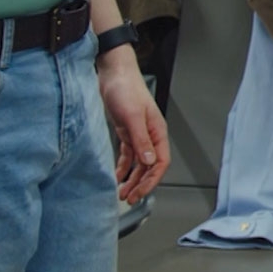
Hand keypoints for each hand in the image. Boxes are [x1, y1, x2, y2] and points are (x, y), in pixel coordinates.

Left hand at [98, 48, 169, 202]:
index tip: (139, 194)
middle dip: (140, 184)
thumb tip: (149, 162)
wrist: (113, 73)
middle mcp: (149, 135)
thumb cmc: (126, 88)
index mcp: (157, 131)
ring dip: (131, 178)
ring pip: (138, 163)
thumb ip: (141, 140)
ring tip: (121, 192)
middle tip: (128, 198)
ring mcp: (138, 134)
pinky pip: (128, 154)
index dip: (151, 181)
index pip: (160, 162)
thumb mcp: (132, 116)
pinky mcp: (126, 131)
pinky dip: (123, 167)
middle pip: (149, 166)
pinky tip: (117, 176)